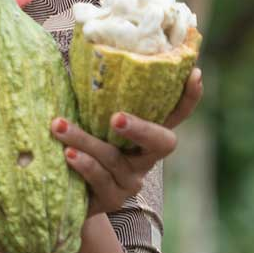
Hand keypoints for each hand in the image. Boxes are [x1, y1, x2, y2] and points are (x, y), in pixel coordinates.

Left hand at [50, 68, 203, 217]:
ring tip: (59, 126)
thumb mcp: (85, 119)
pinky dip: (84, 165)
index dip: (188, 97)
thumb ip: (89, 98)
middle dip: (142, 128)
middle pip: (161, 142)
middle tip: (116, 117)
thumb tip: (78, 54)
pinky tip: (67, 154)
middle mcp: (145, 157)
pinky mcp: (113, 198)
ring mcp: (131, 180)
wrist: (60, 194)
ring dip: (85, 140)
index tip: (194, 73)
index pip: (174, 114)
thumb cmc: (75, 144)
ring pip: (114, 158)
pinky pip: (101, 179)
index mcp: (144, 134)